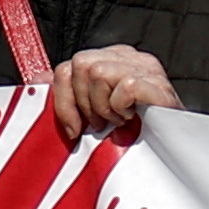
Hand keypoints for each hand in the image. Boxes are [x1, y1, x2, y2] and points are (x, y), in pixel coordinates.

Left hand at [48, 46, 178, 142]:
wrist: (171, 151)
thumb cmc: (131, 133)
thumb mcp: (91, 112)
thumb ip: (66, 93)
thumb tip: (36, 78)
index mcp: (111, 58)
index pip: (68, 66)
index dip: (63, 100)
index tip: (74, 128)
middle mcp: (129, 56)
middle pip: (80, 64)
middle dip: (83, 103)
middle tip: (100, 124)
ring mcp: (146, 68)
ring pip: (99, 72)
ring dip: (103, 107)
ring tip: (118, 121)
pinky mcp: (158, 84)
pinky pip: (125, 87)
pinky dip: (122, 109)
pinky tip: (132, 119)